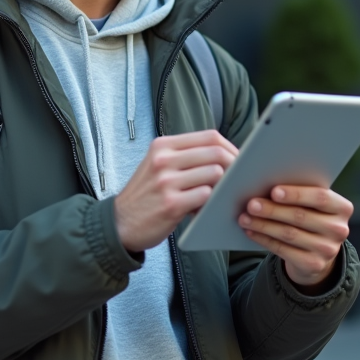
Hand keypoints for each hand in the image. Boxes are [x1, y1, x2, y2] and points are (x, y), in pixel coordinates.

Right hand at [115, 130, 237, 252]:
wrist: (120, 223)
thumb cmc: (146, 195)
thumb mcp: (157, 165)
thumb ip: (185, 157)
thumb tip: (224, 155)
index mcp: (162, 146)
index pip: (209, 136)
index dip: (230, 147)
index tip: (239, 160)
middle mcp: (163, 160)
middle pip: (215, 153)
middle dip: (235, 166)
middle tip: (239, 179)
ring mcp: (166, 182)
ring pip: (215, 174)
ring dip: (223, 186)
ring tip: (219, 195)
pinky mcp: (171, 204)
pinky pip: (206, 196)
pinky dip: (212, 203)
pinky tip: (206, 209)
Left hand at [238, 185, 351, 288]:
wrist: (318, 251)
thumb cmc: (310, 216)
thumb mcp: (313, 204)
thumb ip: (300, 193)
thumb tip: (266, 181)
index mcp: (342, 207)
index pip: (320, 197)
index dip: (296, 194)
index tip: (274, 191)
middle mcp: (339, 229)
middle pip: (300, 216)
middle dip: (272, 209)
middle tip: (251, 204)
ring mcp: (328, 249)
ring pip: (289, 234)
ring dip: (263, 224)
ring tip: (245, 217)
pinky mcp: (314, 264)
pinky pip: (283, 250)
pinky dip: (264, 239)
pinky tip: (251, 231)